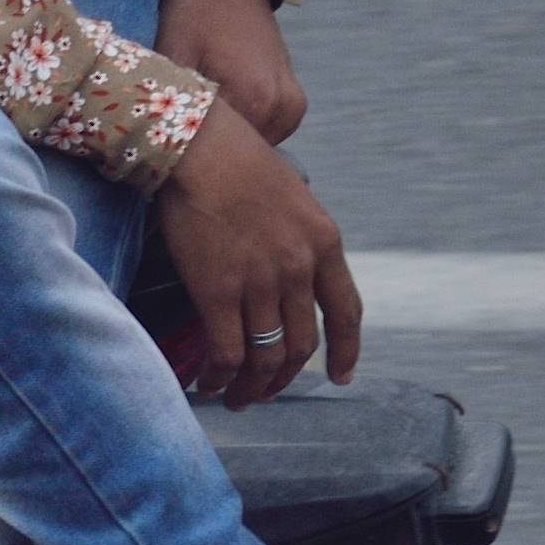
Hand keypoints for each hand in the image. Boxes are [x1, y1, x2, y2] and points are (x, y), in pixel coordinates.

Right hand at [148, 101, 361, 403]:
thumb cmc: (237, 160)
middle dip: (285, 377)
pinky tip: (208, 383)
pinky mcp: (217, 291)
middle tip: (268, 391)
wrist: (198, 146)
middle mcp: (299, 269)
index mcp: (324, 243)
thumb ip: (298, 239)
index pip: (346, 313)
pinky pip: (226, 352)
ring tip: (237, 398)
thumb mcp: (292, 196)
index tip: (340, 376)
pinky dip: (219, 376)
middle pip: (302, 345)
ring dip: (252, 386)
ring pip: (265, 357)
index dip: (346, 352)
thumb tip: (286, 275)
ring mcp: (259, 283)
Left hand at [154, 0, 306, 145]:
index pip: (220, 155)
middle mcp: (279, 107)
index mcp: (251, 97)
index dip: (192, 158)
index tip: (171, 149)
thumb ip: (171, 103)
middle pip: (240, 153)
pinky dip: (246, 130)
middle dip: (212, 153)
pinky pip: (267, 133)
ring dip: (231, 141)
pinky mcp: (295, 103)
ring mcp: (291, 106)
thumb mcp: (173, 56)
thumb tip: (158, 144)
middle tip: (184, 132)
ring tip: (204, 118)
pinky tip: (225, 111)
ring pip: (254, 146)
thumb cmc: (194, 15)